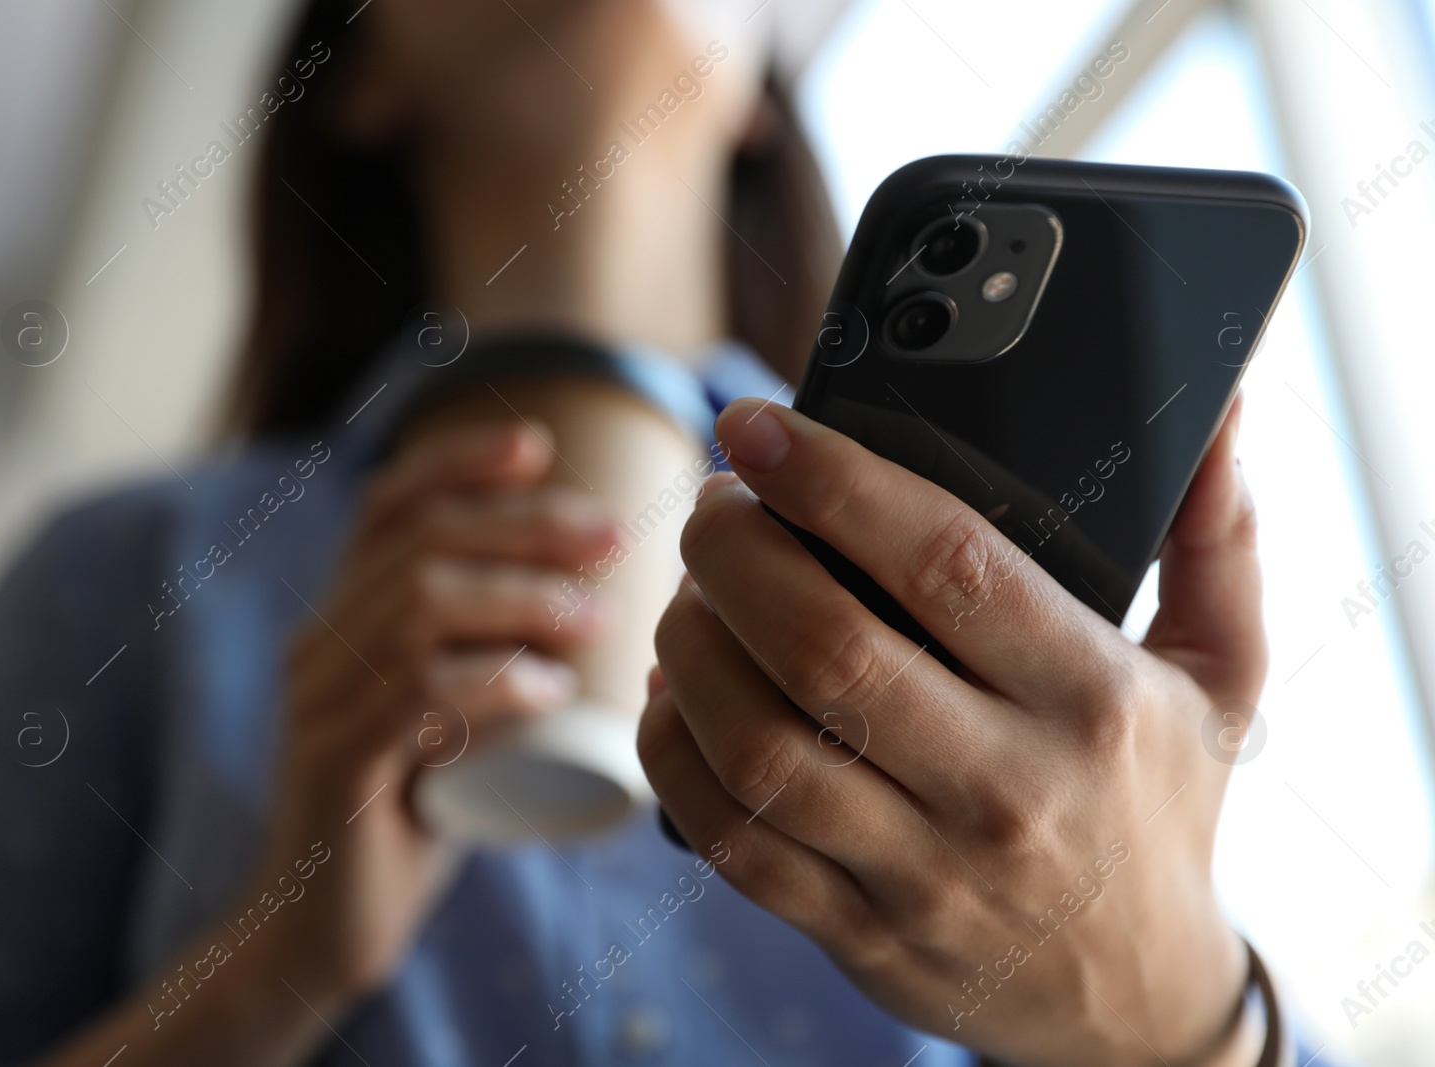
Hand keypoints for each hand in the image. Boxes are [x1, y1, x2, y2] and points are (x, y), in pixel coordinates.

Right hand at [249, 421, 616, 1010]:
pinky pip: (411, 704)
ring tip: (595, 615)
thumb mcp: (448, 720)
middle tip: (609, 535)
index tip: (540, 444)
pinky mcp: (336, 771)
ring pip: (418, 611)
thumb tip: (599, 607)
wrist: (320, 934)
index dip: (458, 460)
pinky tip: (549, 693)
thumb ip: (490, 663)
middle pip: (420, 544)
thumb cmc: (410, 818)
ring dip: (519, 600)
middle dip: (523, 525)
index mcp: (344, 620)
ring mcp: (321, 706)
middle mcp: (321, 647)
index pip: (387, 507)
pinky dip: (490, 687)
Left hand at [638, 396, 1264, 1066]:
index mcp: (1090, 701)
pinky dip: (676, 751)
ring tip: (691, 593)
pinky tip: (680, 692)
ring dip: (692, 646)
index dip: (834, 482)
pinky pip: (732, 836)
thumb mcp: (1222, 677)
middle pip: (826, 649)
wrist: (1138, 1006)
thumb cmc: (1160, 809)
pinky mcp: (855, 929)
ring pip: (760, 746)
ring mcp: (922, 870)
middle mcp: (1005, 788)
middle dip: (734, 554)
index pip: (945, 564)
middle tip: (713, 507)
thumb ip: (1214, 542)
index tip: (759, 428)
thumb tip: (1220, 416)